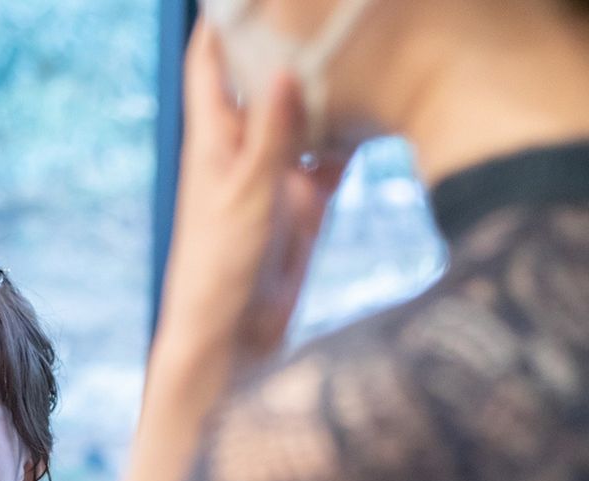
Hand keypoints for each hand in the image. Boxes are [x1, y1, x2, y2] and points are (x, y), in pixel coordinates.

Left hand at [153, 18, 349, 376]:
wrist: (231, 339)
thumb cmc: (218, 271)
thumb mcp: (244, 195)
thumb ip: (268, 135)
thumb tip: (283, 70)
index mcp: (212, 141)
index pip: (209, 65)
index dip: (221, 22)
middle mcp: (244, 150)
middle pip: (264, 80)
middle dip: (288, 43)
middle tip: (327, 6)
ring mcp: (277, 175)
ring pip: (305, 114)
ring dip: (328, 86)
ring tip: (364, 40)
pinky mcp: (304, 204)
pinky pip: (332, 156)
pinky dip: (351, 135)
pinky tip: (379, 107)